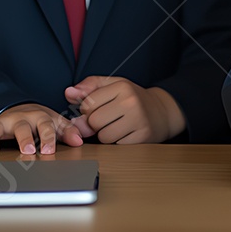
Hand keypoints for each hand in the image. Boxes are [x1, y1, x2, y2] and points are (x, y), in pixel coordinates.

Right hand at [0, 103, 89, 154]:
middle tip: (28, 151)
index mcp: (42, 117)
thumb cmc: (41, 120)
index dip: (49, 138)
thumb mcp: (56, 122)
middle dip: (25, 140)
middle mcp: (23, 118)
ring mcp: (6, 122)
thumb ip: (68, 131)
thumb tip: (80, 140)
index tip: (49, 150)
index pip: (48, 127)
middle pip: (24, 128)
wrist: (22, 108)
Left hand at [65, 76, 185, 143]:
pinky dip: (117, 143)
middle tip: (108, 119)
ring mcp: (138, 120)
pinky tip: (126, 134)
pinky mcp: (142, 137)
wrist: (161, 111)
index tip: (99, 108)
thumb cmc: (132, 98)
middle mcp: (131, 102)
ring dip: (105, 135)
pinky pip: (116, 146)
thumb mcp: (113, 85)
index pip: (87, 105)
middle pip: (93, 122)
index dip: (89, 110)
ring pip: (103, 137)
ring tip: (117, 126)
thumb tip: (68, 92)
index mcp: (122, 86)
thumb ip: (89, 86)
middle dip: (96, 124)